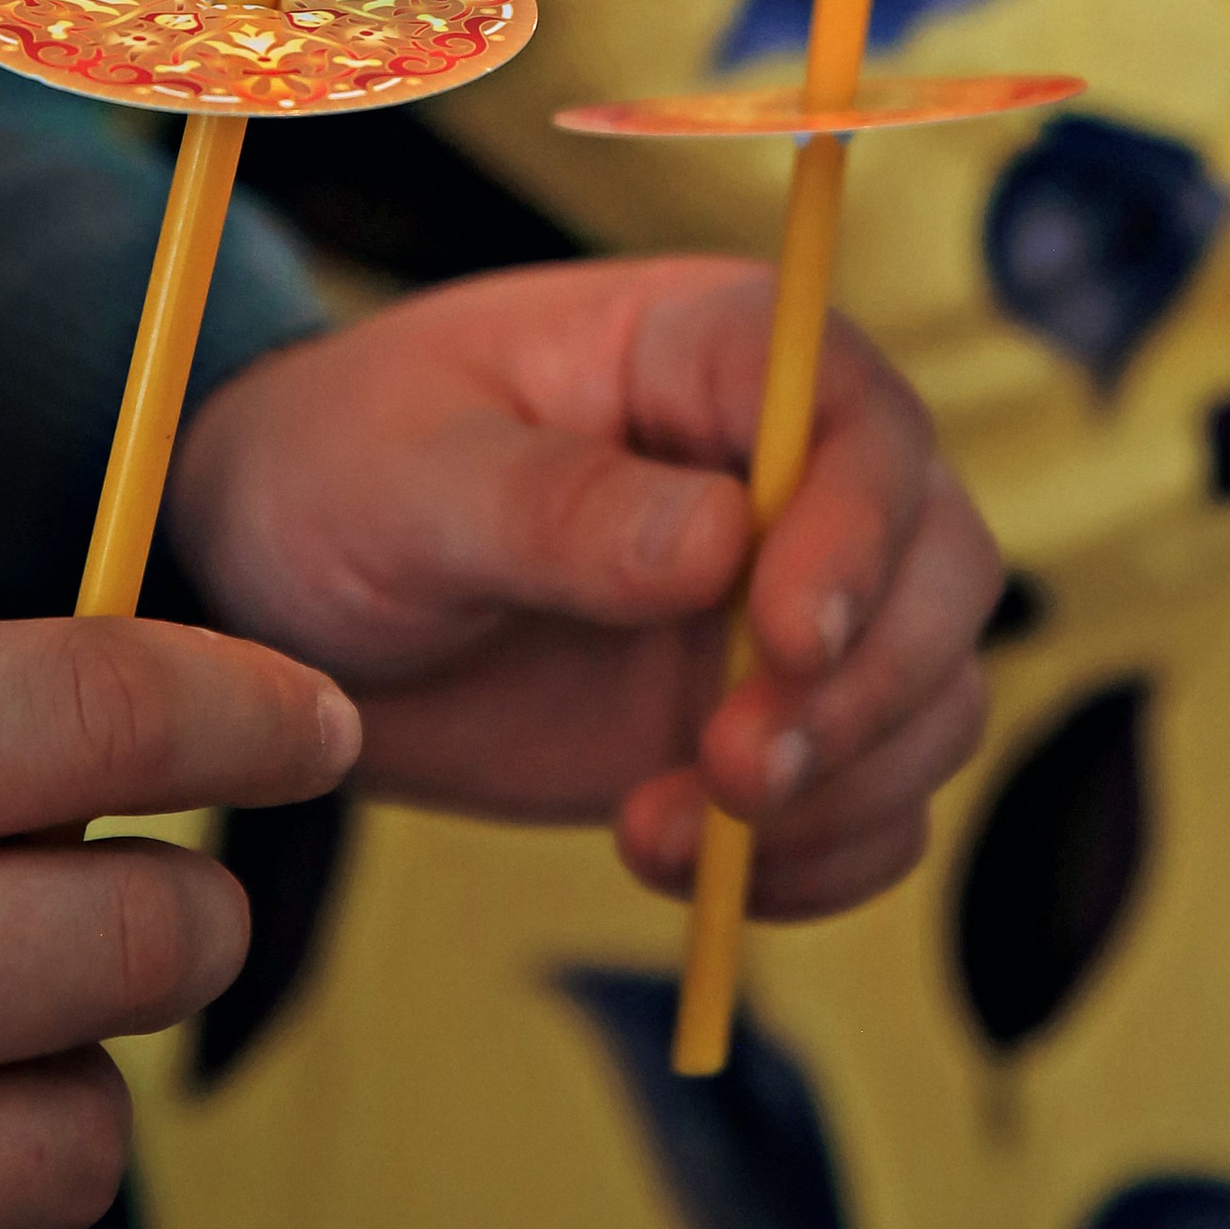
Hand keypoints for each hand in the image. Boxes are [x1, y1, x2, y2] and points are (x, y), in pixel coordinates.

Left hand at [168, 259, 1001, 918]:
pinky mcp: (773, 716)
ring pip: (933, 689)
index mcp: (713, 351)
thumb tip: (722, 543)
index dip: (856, 525)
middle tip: (734, 774)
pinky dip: (824, 860)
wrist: (290, 596)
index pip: (859, 410)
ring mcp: (793, 598)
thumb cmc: (343, 471)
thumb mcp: (409, 475)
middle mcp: (793, 466)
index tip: (785, 638)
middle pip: (940, 558)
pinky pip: (877, 800)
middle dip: (868, 686)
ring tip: (666, 836)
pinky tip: (701, 877)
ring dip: (845, 787)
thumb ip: (558, 508)